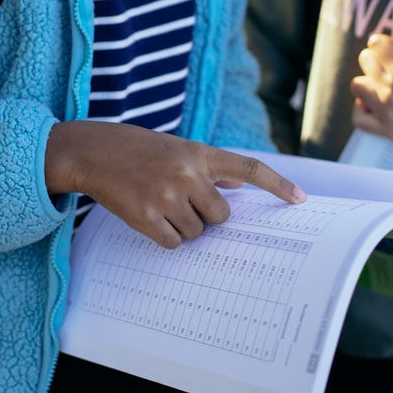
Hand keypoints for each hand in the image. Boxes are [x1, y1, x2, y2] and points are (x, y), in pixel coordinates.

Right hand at [45, 121, 304, 247]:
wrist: (92, 151)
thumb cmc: (137, 149)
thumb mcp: (176, 148)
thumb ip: (208, 167)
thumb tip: (240, 185)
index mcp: (198, 153)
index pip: (248, 168)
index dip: (277, 185)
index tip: (300, 200)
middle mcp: (187, 173)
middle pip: (221, 216)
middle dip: (207, 217)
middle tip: (183, 204)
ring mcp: (166, 196)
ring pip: (196, 232)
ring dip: (183, 227)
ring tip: (159, 205)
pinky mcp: (146, 216)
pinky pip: (174, 243)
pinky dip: (165, 237)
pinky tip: (149, 217)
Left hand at [350, 6, 392, 185]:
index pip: (377, 44)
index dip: (387, 41)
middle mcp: (391, 93)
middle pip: (366, 62)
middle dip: (377, 56)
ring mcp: (387, 114)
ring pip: (358, 86)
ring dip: (369, 79)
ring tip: (387, 80)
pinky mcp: (388, 132)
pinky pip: (359, 119)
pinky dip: (362, 108)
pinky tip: (376, 101)